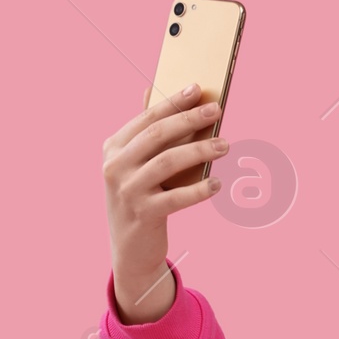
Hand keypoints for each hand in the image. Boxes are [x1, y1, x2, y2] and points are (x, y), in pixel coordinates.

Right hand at [103, 85, 230, 323]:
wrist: (129, 250)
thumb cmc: (139, 199)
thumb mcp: (134, 165)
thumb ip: (143, 132)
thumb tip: (151, 90)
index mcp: (113, 148)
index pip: (147, 118)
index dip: (173, 102)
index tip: (197, 88)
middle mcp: (115, 166)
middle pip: (158, 135)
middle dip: (190, 119)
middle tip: (217, 111)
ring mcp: (127, 190)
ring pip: (169, 162)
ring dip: (200, 150)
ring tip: (225, 144)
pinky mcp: (143, 214)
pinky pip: (177, 197)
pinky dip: (199, 190)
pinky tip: (217, 183)